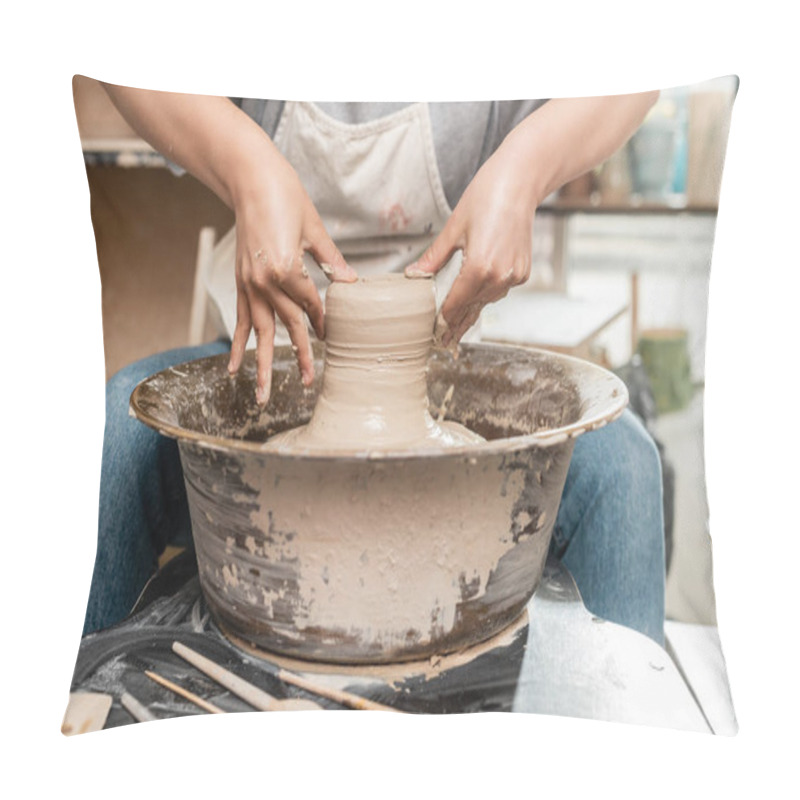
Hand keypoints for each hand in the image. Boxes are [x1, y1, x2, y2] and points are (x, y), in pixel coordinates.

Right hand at [228, 152, 356, 403]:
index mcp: (288, 269)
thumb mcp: (315, 229)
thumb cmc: (285, 198)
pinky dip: (238, 345)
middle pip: (287, 326)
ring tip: (263, 393)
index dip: (323, 321)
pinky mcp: (240, 282)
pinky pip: (241, 320)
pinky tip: (235, 368)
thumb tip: (351, 283)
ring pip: (260, 332)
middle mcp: (265, 282)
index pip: (311, 306)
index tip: (330, 336)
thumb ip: (331, 260)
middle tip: (307, 383)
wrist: (250, 179)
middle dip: (299, 356)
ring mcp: (249, 284)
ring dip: (262, 364)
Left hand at [404, 142, 537, 347]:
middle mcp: (500, 276)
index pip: (456, 304)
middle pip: (472, 308)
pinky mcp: (523, 271)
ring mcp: (515, 275)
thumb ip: (435, 257)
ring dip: (472, 311)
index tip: (434, 336)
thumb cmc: (486, 197)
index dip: (443, 322)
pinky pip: (500, 290)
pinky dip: (487, 294)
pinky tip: (476, 298)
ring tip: (455, 327)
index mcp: (479, 267)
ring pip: (487, 300)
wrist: (521, 182)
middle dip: (456, 325)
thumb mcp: (453, 228)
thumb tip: (414, 274)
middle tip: (443, 343)